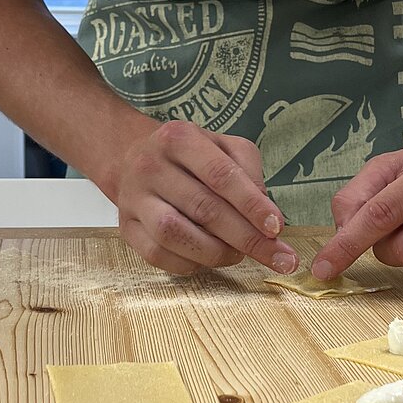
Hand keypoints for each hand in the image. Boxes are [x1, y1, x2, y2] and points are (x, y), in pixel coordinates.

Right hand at [114, 118, 298, 276]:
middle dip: (246, 238)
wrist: (134, 159)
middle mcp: (151, 165)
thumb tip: (266, 216)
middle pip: (203, 209)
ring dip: (216, 253)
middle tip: (276, 256)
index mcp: (179, 138)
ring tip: (238, 254)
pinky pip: (157, 256)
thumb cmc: (190, 156)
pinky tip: (209, 259)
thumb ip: (249, 172)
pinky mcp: (126, 228)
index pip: (221, 175)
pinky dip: (190, 264)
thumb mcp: (223, 146)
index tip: (277, 228)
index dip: (252, 205)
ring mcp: (134, 199)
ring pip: (175, 235)